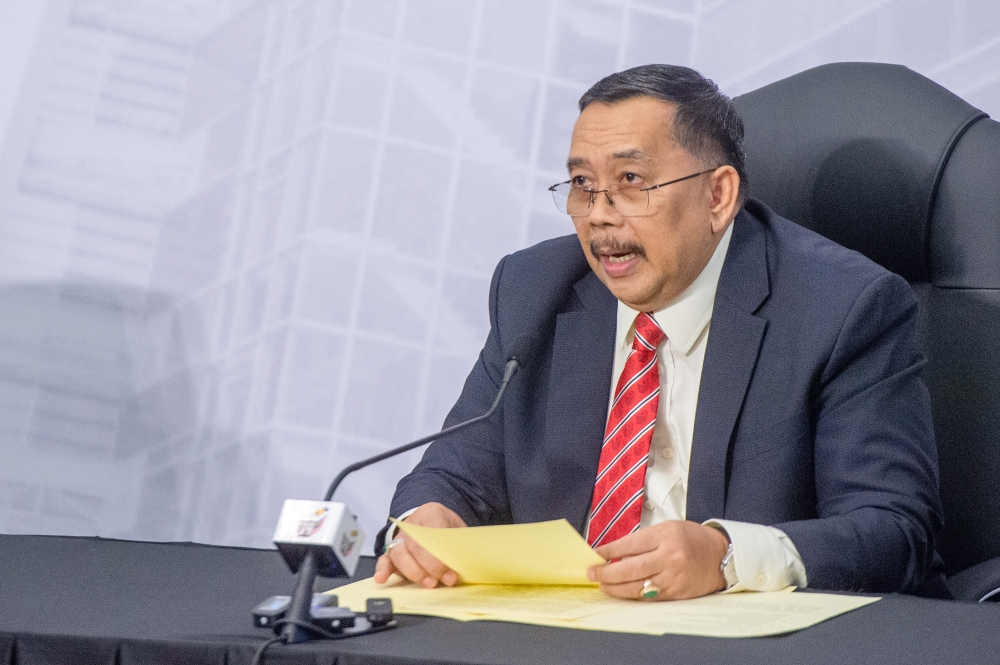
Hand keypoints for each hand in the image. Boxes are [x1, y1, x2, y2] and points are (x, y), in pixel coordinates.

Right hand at [373, 502, 465, 587]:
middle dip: (431, 566)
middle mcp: (412, 524)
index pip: (434, 530)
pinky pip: (384, 559)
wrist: (434, 522)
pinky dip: (382, 570)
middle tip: (445, 580)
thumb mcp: (459, 530)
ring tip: (428, 584)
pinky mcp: (392, 552)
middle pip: (416, 545)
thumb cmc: (448, 530)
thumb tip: (470, 564)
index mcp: (431, 513)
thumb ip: (461, 544)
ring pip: (399, 553)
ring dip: (414, 571)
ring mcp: (400, 538)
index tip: (453, 572)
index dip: (443, 553)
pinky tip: (382, 579)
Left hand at [587, 520, 728, 599]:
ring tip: (602, 585)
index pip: (629, 544)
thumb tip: (616, 554)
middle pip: (630, 568)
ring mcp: (674, 577)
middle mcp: (670, 556)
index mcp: (666, 535)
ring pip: (638, 586)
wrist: (722, 556)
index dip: (609, 551)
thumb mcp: (668, 529)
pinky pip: (650, 596)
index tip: (594, 554)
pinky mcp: (677, 593)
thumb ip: (644, 541)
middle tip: (592, 573)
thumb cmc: (693, 539)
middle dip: (607, 572)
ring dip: (616, 588)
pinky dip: (633, 595)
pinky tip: (622, 592)